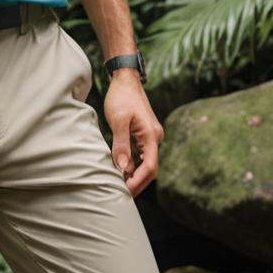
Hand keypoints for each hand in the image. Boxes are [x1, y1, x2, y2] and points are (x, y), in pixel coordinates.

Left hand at [103, 72, 164, 196]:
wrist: (125, 78)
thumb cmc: (121, 96)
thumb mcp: (118, 120)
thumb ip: (121, 144)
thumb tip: (122, 168)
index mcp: (151, 135)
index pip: (150, 167)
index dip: (138, 181)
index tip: (125, 191)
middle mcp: (154, 138)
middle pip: (149, 168)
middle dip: (136, 182)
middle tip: (121, 194)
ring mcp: (149, 136)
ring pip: (143, 161)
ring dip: (132, 173)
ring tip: (117, 184)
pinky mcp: (143, 133)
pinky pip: (139, 153)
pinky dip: (131, 162)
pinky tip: (119, 168)